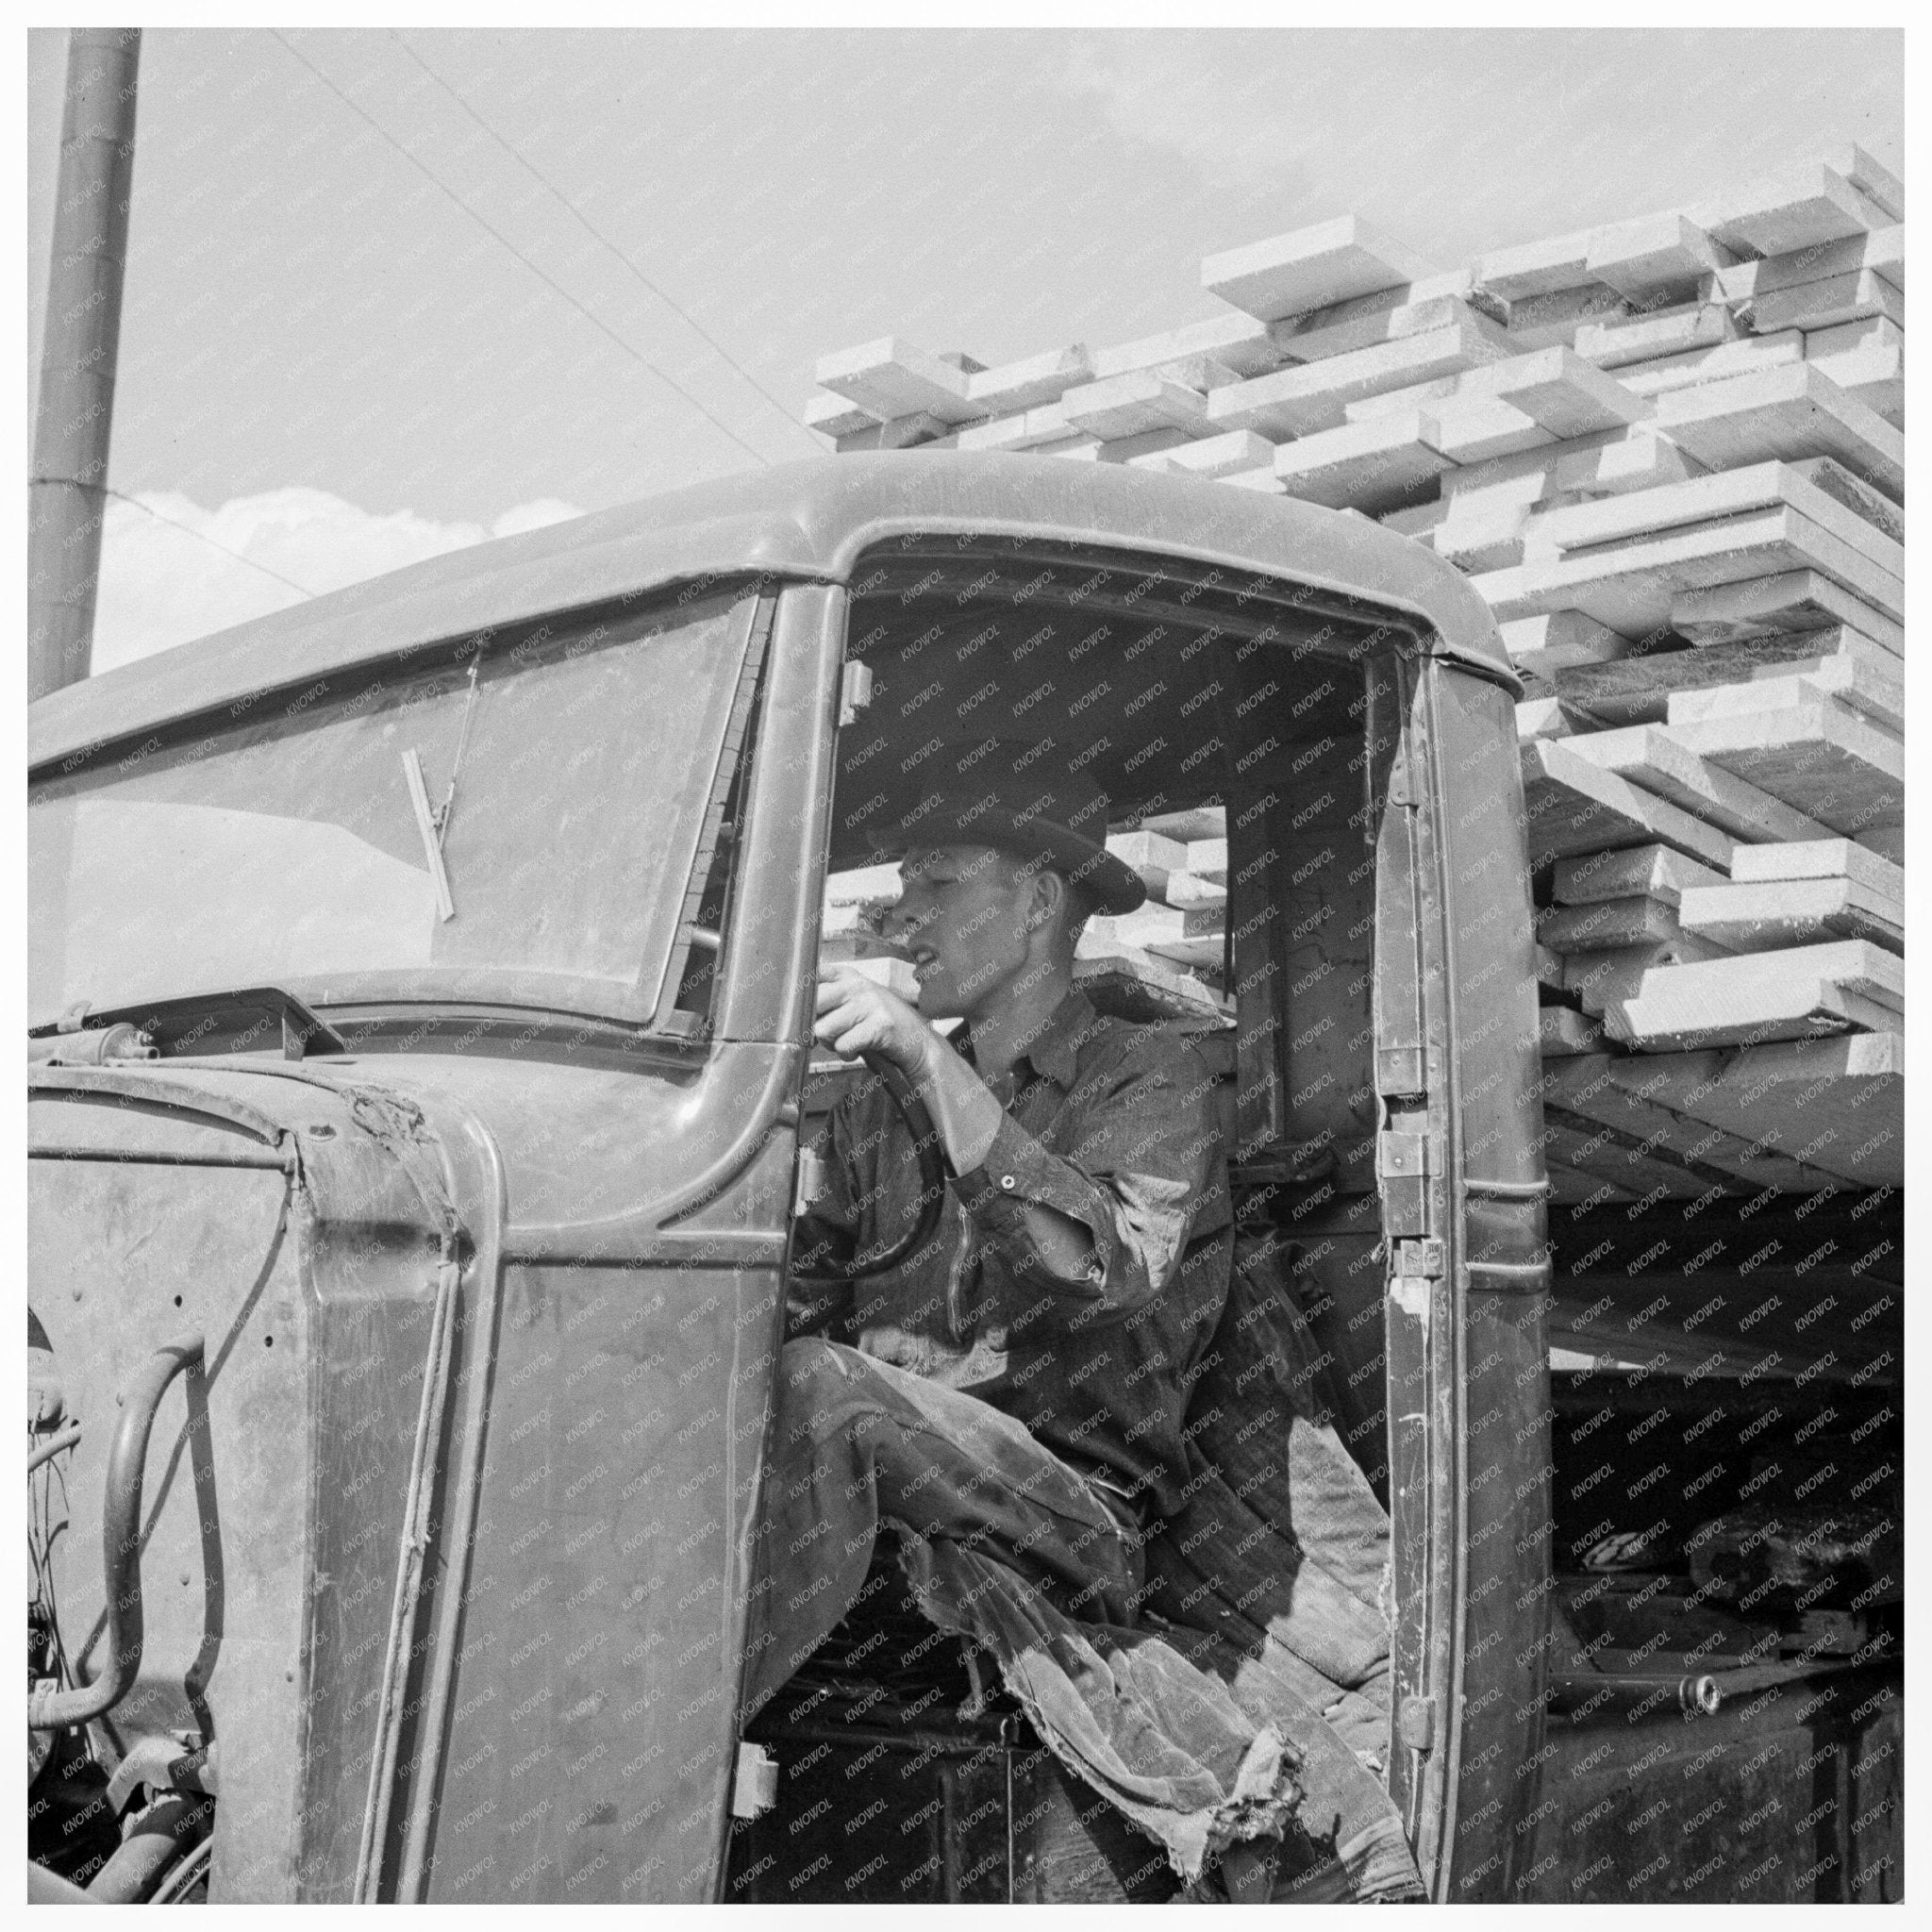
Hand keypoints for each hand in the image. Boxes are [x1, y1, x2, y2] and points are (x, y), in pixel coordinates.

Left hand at [813, 963, 935, 1077]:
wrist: (918, 1041)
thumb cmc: (878, 1023)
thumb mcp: (853, 1001)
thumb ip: (826, 1000)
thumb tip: (794, 1013)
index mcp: (848, 975)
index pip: (813, 976)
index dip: (802, 997)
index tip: (806, 1011)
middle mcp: (858, 984)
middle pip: (813, 1003)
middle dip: (813, 1026)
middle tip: (827, 1034)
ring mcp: (870, 1003)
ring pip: (824, 1029)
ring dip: (831, 1043)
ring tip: (847, 1041)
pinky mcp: (880, 1025)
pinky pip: (843, 1045)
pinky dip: (847, 1054)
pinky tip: (858, 1049)